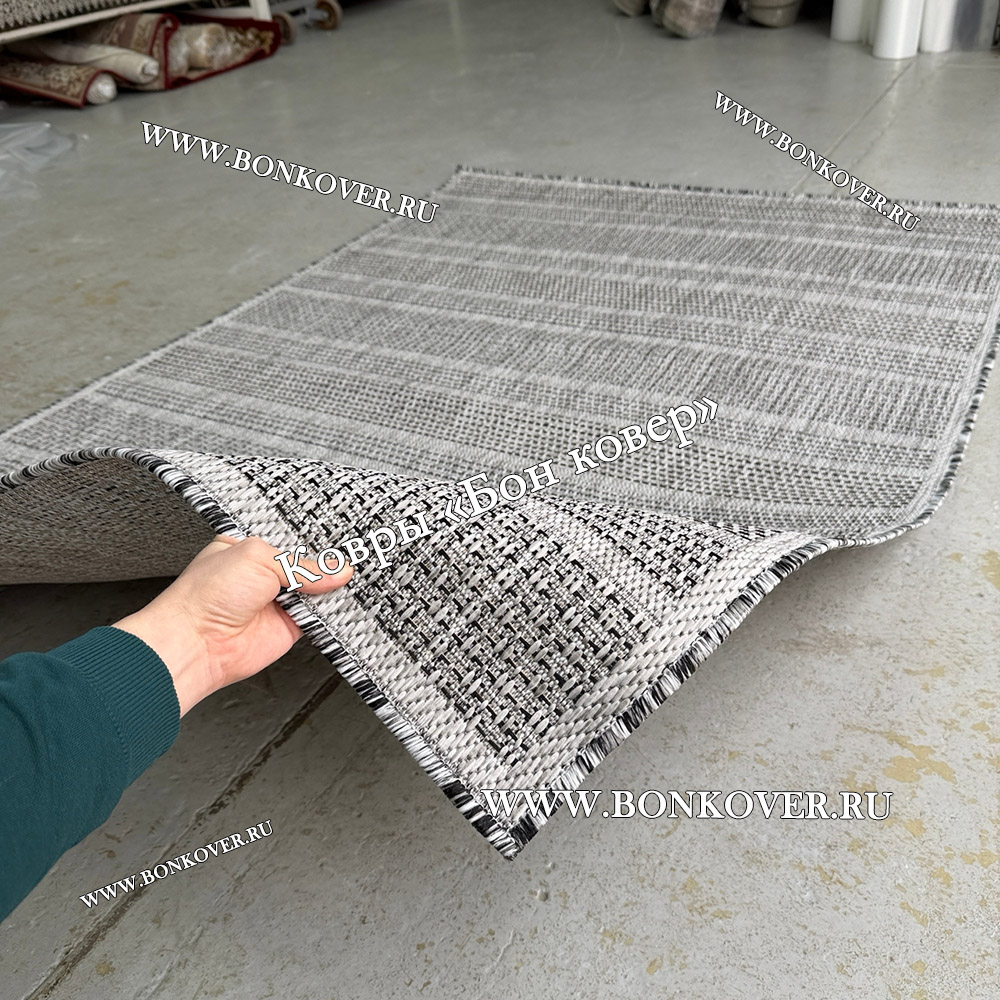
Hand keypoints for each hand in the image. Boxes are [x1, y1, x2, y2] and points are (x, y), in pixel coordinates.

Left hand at [113, 536, 351, 716]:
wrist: (198, 643)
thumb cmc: (207, 595)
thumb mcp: (257, 558)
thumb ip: (302, 564)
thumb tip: (337, 570)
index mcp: (251, 547)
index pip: (292, 535)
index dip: (315, 536)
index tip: (342, 533)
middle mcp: (265, 573)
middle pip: (309, 563)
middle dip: (329, 561)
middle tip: (353, 552)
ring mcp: (279, 599)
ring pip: (318, 589)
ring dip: (333, 586)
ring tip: (354, 574)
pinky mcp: (290, 625)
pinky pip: (320, 616)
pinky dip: (334, 611)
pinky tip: (344, 599)